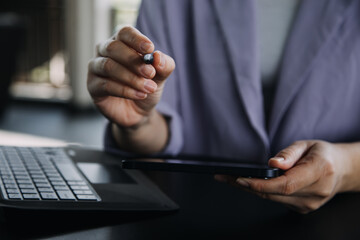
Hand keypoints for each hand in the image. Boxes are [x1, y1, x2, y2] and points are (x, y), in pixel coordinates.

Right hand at [87, 26, 174, 127]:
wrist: (139, 112)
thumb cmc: (147, 86)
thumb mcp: (161, 76)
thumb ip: (164, 65)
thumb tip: (158, 56)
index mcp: (122, 42)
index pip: (124, 33)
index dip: (136, 39)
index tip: (149, 49)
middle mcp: (105, 51)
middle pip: (113, 47)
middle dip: (133, 60)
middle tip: (150, 73)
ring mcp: (96, 68)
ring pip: (108, 66)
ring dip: (131, 78)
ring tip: (149, 88)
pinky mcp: (92, 86)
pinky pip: (106, 85)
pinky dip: (125, 91)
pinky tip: (140, 95)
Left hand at [215, 140, 359, 213]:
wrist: (340, 170)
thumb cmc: (322, 155)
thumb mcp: (307, 144)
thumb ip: (289, 154)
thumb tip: (272, 163)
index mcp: (319, 172)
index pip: (285, 185)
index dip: (261, 184)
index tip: (240, 179)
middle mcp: (315, 193)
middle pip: (273, 194)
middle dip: (245, 185)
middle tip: (224, 177)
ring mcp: (309, 204)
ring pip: (272, 199)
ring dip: (249, 189)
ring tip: (229, 179)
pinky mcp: (302, 208)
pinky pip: (276, 200)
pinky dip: (261, 192)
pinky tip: (247, 184)